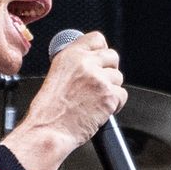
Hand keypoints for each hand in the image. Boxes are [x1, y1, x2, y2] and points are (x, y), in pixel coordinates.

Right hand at [22, 30, 126, 147]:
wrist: (48, 130)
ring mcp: (99, 80)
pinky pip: (122, 95)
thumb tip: (92, 63)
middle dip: (109, 70)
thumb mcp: (56, 75)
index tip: (100, 60)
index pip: (97, 39)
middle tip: (100, 84)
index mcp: (70, 56)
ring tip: (95, 100)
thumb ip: (75, 65)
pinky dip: (116, 104)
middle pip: (113, 56)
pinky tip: (101, 109)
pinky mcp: (109, 97)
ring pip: (118, 78)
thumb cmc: (48, 110)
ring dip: (111, 89)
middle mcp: (86, 64)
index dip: (101, 50)